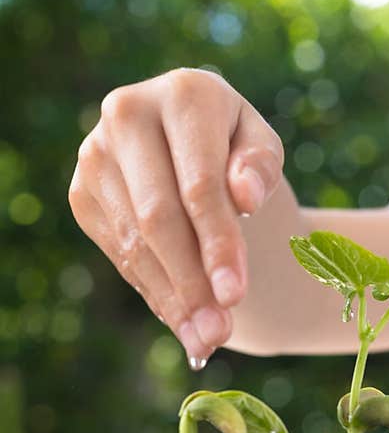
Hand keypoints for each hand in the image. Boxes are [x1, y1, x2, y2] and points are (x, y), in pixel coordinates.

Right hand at [68, 68, 284, 365]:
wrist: (191, 141)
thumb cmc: (236, 148)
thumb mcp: (263, 148)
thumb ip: (261, 167)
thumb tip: (246, 196)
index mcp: (185, 94)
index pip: (200, 184)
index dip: (218, 243)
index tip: (236, 294)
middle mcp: (128, 115)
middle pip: (160, 218)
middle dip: (192, 281)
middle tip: (220, 331)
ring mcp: (97, 155)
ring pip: (135, 242)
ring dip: (172, 298)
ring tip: (207, 339)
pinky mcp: (82, 193)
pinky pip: (119, 254)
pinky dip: (154, 292)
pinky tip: (182, 322)